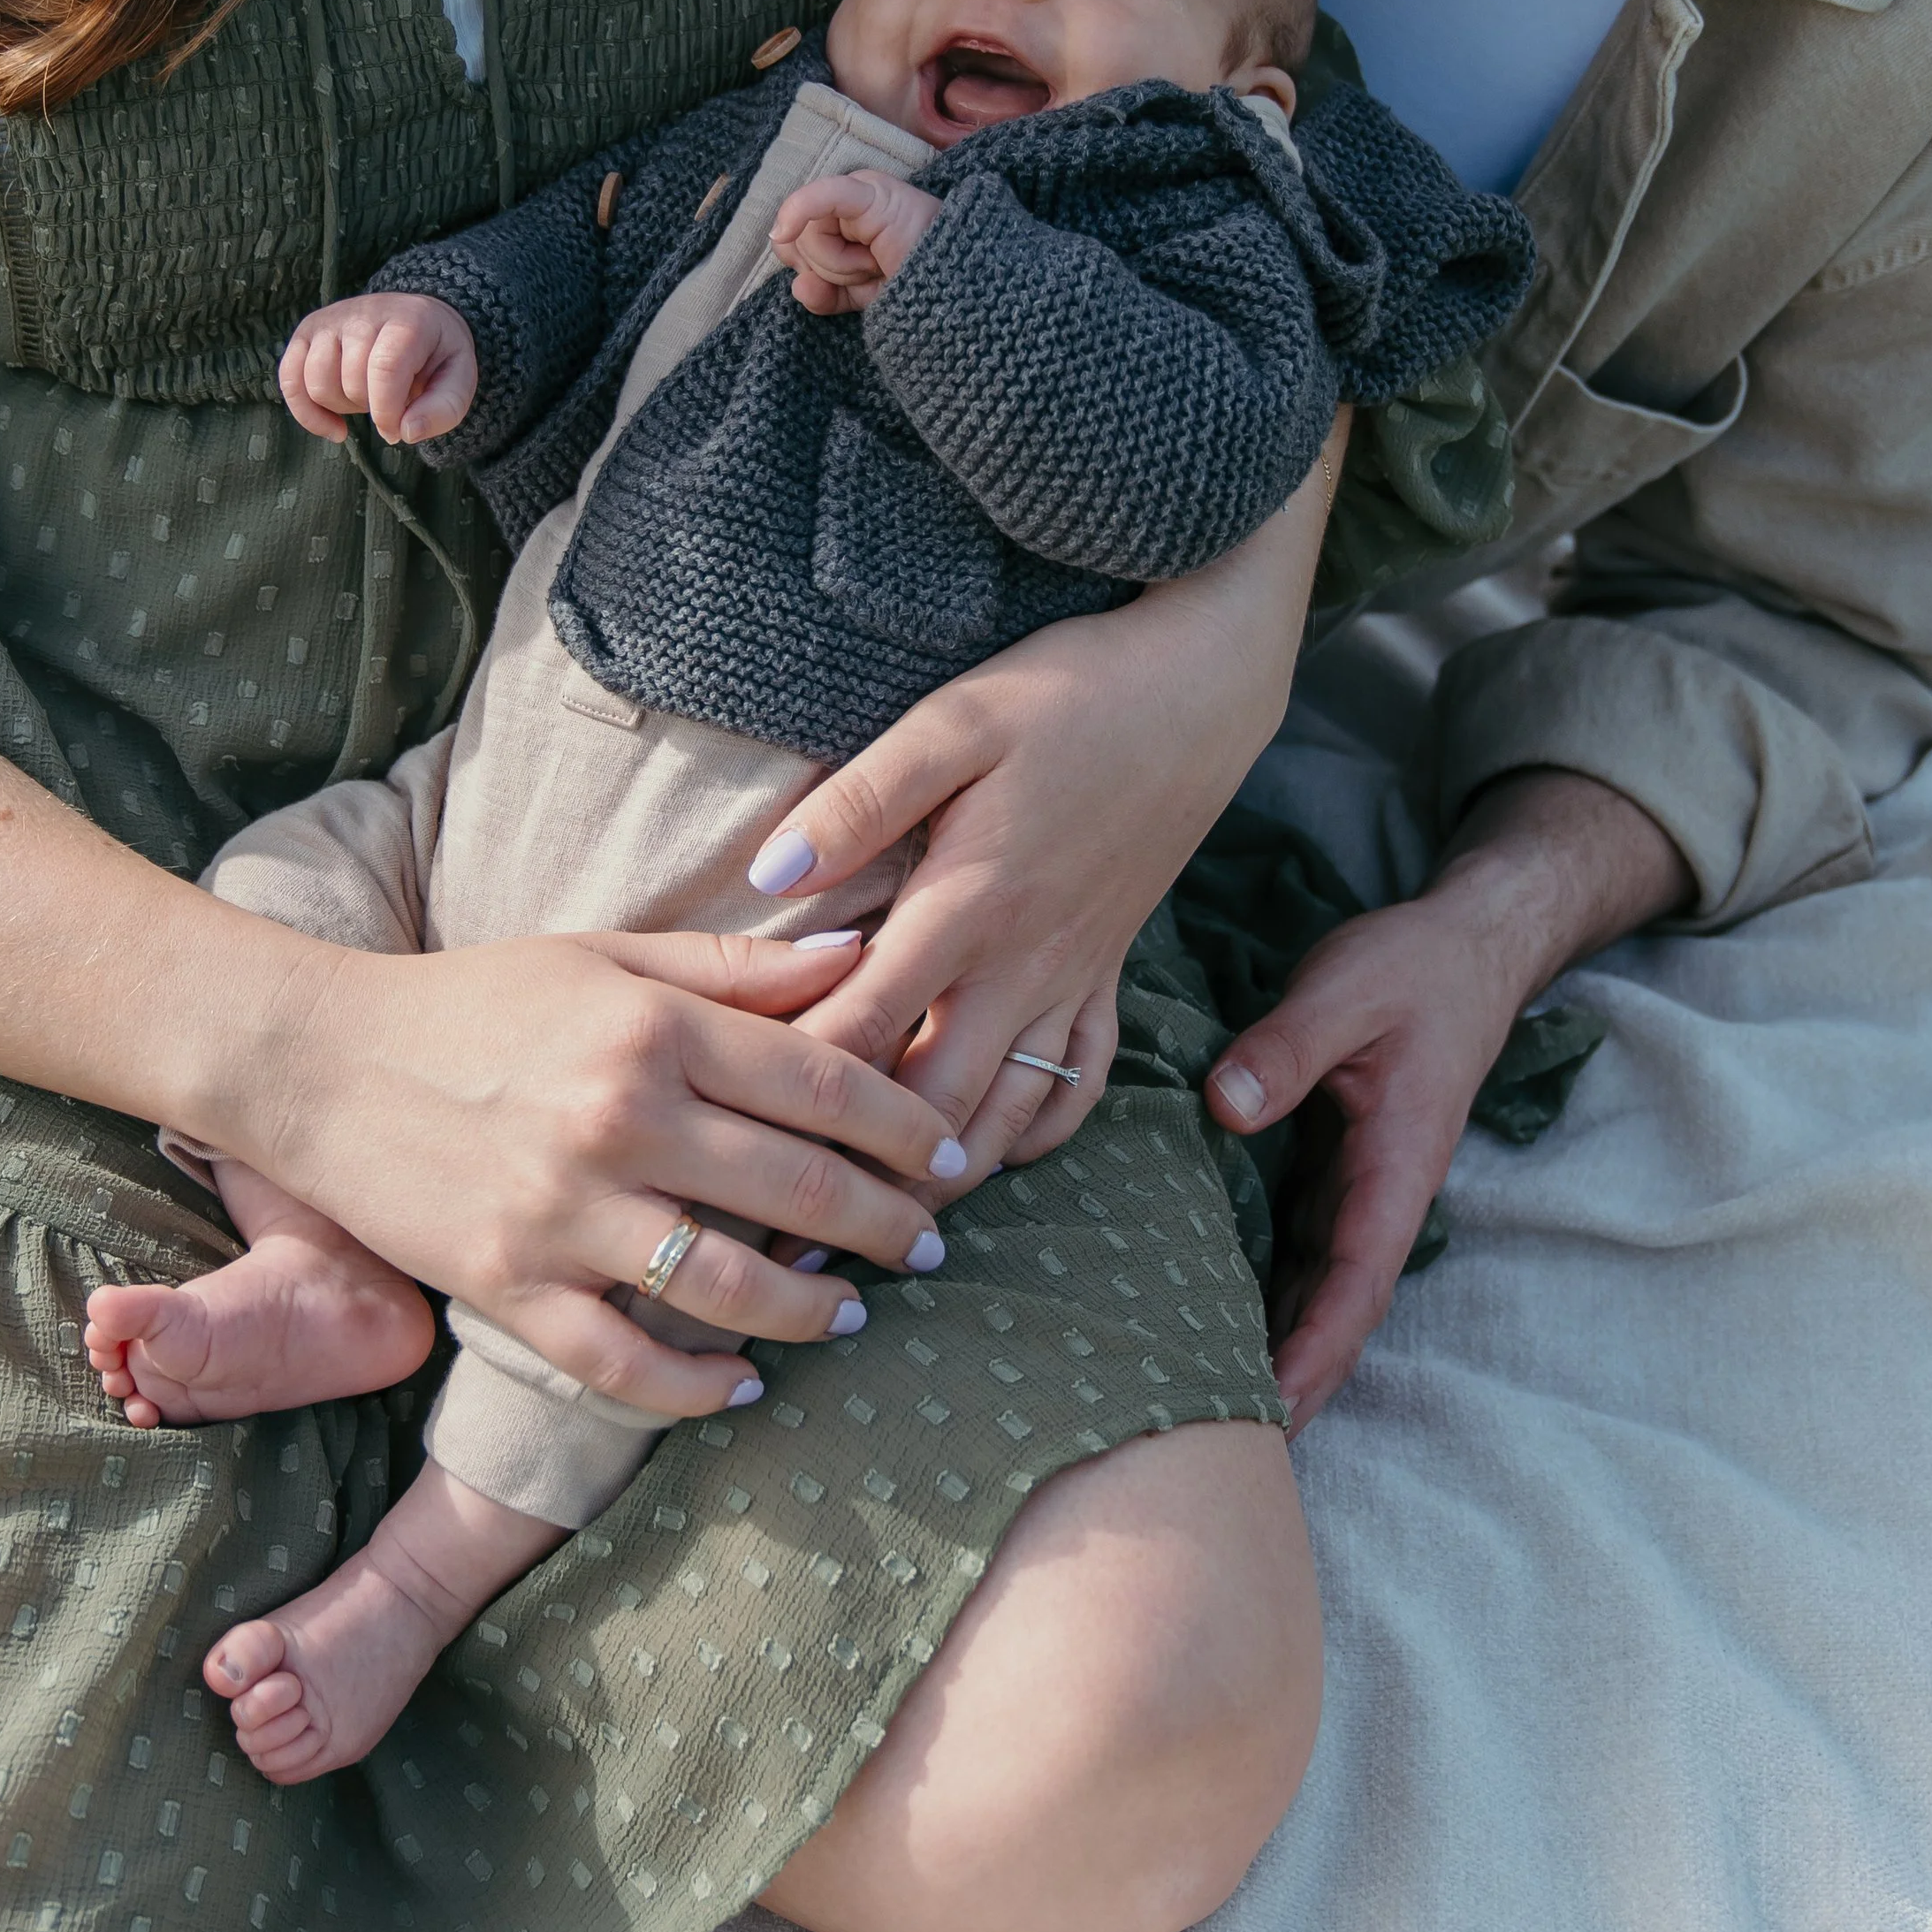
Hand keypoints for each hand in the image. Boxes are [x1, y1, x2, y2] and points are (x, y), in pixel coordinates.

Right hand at [256, 925, 969, 1421]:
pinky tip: (744, 1383)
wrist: (318, 1061)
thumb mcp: (605, 954)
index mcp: (649, 1026)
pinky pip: (624, 1363)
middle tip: (932, 1243)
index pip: (821, 1080)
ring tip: (853, 1315)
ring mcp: (561, 1214)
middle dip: (886, 1224)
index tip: (951, 1152)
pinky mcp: (507, 1288)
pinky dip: (695, 1387)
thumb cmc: (475, 997)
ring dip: (810, 1311)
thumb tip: (862, 951)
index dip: (903, 1123)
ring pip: (727, 1288)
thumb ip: (735, 966)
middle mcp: (617, 1119)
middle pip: (797, 1189)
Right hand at [280, 290, 476, 444]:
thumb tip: (405, 432)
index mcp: (407, 320)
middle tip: (390, 403)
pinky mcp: (307, 332)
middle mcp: (363, 312)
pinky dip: (306, 412)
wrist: (417, 318)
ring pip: (317, 382)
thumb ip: (443, 409)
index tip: (397, 431)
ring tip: (366, 399)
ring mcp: (330, 320)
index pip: (384, 368)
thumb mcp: (459, 379)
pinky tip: (333, 427)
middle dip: (370, 408)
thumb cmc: (437, 356)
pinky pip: (289, 379)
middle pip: (350, 380)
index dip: (387, 411)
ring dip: (342, 406)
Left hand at [737, 453, 1342, 1185]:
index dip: (792, 1095)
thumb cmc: (1070, 693)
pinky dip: (1034, 1136)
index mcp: (969, 904)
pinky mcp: (1110, 974)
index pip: (861, 1029)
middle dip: (858, 1178)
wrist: (1203, 689)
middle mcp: (1022, 963)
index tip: (729, 1141)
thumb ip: (859, 800)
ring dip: (943, 1178)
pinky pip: (1078, 1088)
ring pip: (1005, 1116)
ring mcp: (1073, 978)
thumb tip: (768, 872)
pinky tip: (991, 1153)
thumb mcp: (955, 721)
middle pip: (930, 1105)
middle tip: (788, 1242)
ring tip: (874, 1231)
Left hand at [771, 170, 942, 311]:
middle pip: (800, 239)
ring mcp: (862, 192)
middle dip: (827, 269)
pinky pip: (821, 198)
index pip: (797, 239)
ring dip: (841, 266)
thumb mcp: (861, 297)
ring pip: (810, 234)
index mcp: (848, 219)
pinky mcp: (873, 194)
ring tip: (880, 266)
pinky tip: (782, 230)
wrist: (960, 295)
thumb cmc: (918, 290)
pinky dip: (797, 211)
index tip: (840, 287)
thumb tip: (798, 286)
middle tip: (871, 274)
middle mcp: (851, 201)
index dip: (807, 268)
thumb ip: (826, 295)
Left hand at [1206, 768, 1695, 1430]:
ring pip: (1316, 1282)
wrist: (1466, 946)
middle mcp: (1380, 1191)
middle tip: (1227, 1445)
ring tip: (1209, 1402)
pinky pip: (1298, 1241)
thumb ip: (1287, 1047)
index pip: (1355, 1281)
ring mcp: (1358, 1183)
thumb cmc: (1412, 969)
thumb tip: (1225, 1105)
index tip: (1278, 1409)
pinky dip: (1267, 1287)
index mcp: (1395, 1165)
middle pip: (1336, 1306)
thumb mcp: (1345, 989)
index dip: (1317, 1348)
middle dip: (1294, 1377)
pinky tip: (1214, 1315)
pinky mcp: (1333, 1162)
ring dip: (1277, 1341)